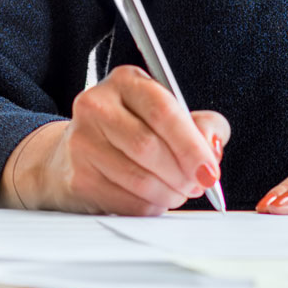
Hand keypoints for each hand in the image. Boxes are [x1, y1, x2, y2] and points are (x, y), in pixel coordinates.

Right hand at [0, 64, 229, 214]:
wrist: (76, 153)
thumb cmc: (134, 131)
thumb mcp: (173, 116)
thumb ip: (203, 126)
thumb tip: (211, 146)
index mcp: (126, 81)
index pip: (163, 111)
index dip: (191, 146)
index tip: (210, 171)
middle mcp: (97, 104)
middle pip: (148, 146)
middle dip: (182, 173)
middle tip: (196, 185)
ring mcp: (81, 141)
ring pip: (137, 177)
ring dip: (168, 193)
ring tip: (178, 193)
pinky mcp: (76, 176)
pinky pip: (124, 200)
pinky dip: (148, 207)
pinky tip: (155, 200)